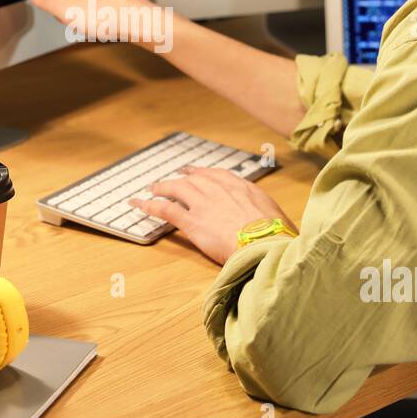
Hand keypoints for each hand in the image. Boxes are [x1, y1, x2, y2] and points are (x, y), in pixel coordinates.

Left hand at [129, 166, 294, 264]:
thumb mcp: (275, 215)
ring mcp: (204, 204)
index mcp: (242, 187)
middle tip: (169, 179)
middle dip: (180, 178)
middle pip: (194, 179)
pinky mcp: (192, 221)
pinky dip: (150, 205)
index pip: (217, 175)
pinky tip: (139, 205)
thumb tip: (266, 218)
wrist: (266, 244)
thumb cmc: (277, 235)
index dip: (202, 174)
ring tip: (151, 189)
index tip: (194, 172)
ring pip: (176, 189)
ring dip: (162, 188)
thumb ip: (263, 211)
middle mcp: (220, 190)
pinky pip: (165, 209)